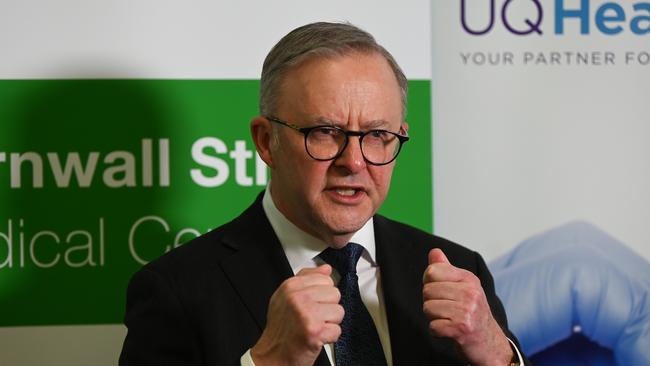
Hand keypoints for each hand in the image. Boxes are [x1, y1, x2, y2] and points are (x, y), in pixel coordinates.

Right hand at [251, 264, 343, 365]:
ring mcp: (306, 314)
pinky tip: (317, 337)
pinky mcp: (315, 331)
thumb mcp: (286, 297)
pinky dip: (329, 337)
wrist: (273, 355)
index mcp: (291, 286)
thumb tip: (326, 269)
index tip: (313, 303)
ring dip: (330, 323)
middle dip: (328, 308)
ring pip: (339, 311)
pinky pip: (337, 330)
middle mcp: (298, 298)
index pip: (325, 279)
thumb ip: (307, 279)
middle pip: (335, 294)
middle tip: (313, 317)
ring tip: (315, 327)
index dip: (323, 294)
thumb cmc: (281, 328)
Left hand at [423, 249, 512, 365]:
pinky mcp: (462, 328)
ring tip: (449, 319)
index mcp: (468, 279)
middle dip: (431, 303)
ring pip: (428, 308)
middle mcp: (470, 292)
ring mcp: (467, 310)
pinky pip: (433, 327)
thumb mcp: (463, 287)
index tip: (442, 293)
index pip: (432, 271)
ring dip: (434, 318)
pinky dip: (437, 331)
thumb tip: (434, 252)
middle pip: (427, 291)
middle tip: (448, 310)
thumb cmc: (473, 314)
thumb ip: (446, 269)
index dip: (430, 284)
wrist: (490, 344)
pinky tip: (450, 330)